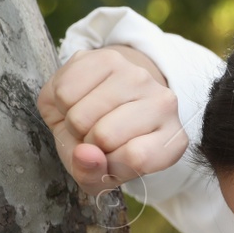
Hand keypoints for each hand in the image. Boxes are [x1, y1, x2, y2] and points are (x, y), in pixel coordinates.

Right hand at [36, 45, 186, 204]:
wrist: (101, 102)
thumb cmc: (107, 146)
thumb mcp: (103, 174)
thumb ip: (93, 175)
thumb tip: (86, 155)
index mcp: (173, 140)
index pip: (136, 159)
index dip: (110, 165)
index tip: (111, 159)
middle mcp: (164, 104)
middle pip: (105, 135)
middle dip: (86, 143)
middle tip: (94, 137)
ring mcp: (138, 76)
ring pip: (81, 114)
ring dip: (72, 122)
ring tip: (86, 119)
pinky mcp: (108, 58)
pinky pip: (65, 90)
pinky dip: (60, 102)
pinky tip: (78, 100)